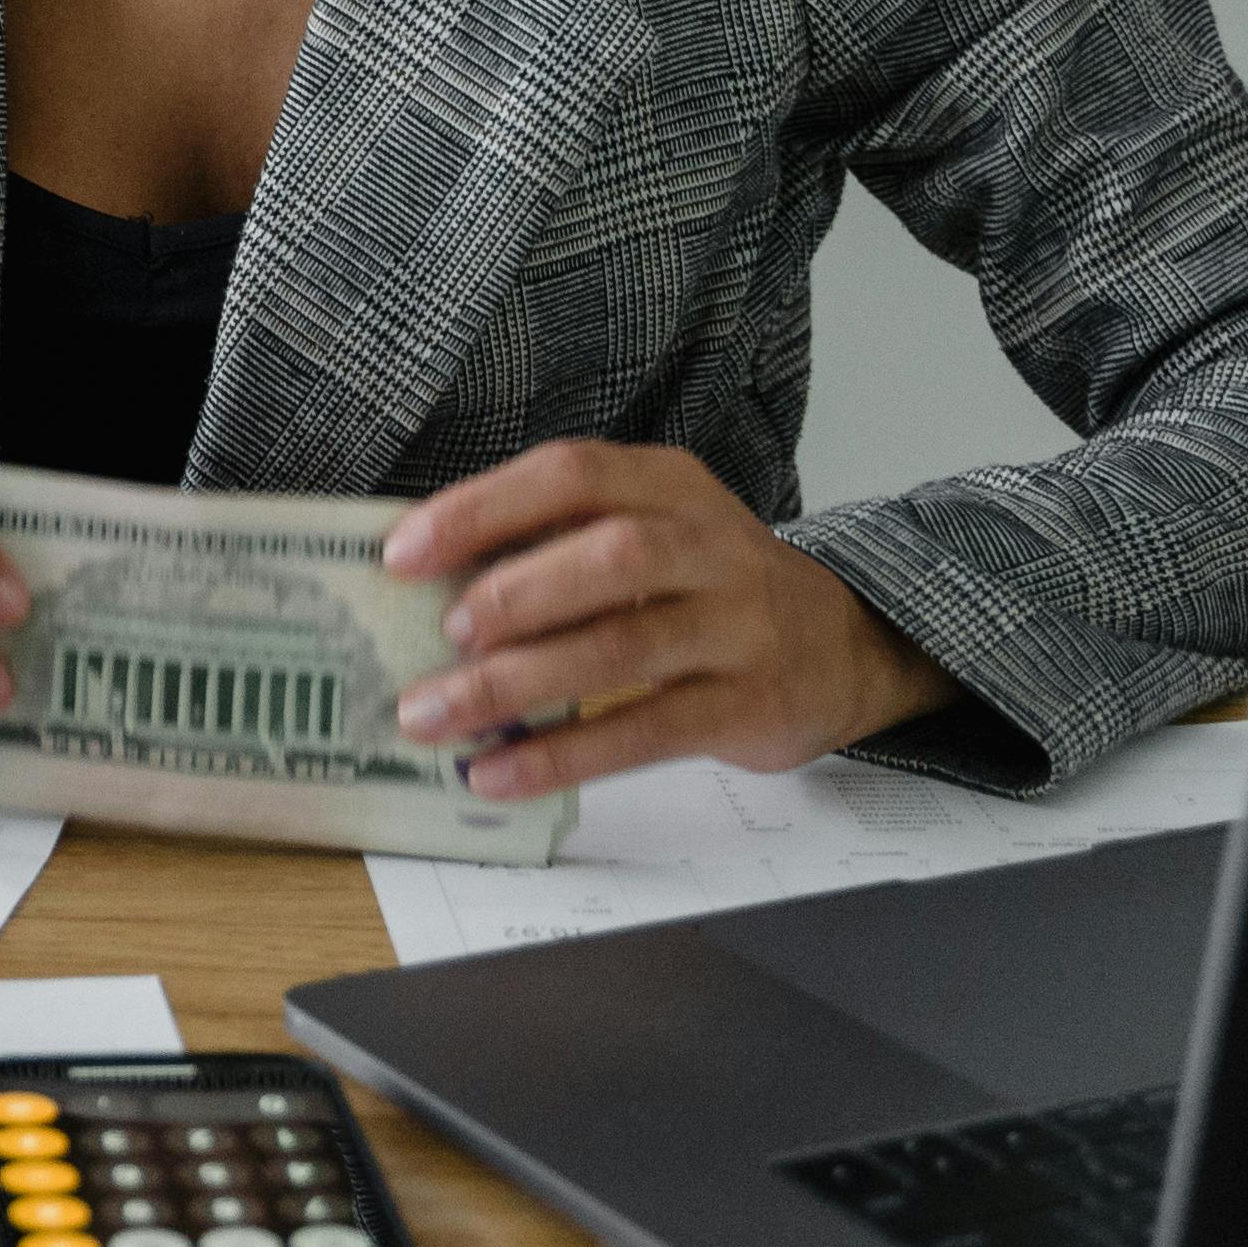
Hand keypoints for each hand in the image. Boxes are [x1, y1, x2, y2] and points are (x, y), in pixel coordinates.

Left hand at [379, 440, 952, 797]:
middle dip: (516, 594)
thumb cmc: (710, 586)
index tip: (401, 553)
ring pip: (624, 648)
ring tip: (436, 716)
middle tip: (444, 634)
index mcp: (670, 485)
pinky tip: (497, 772)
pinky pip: (645, 733)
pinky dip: (562, 756)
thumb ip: (561, 544)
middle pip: (611, 555)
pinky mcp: (748, 707)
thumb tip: (426, 584)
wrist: (846, 645)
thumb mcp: (655, 532)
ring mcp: (738, 628)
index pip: (571, 474)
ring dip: (518, 686)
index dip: (483, 508)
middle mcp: (711, 547)